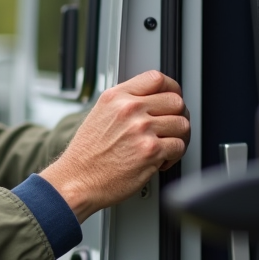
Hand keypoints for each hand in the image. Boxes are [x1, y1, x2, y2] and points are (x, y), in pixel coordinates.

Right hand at [41, 70, 189, 221]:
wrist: (77, 180)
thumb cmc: (86, 155)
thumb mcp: (99, 115)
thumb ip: (125, 104)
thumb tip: (152, 102)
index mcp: (116, 97)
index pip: (156, 79)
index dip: (172, 89)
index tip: (174, 98)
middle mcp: (129, 110)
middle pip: (175, 101)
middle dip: (178, 116)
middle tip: (172, 128)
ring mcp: (141, 129)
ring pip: (182, 124)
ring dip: (178, 137)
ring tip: (165, 147)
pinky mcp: (150, 151)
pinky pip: (179, 146)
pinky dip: (174, 156)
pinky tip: (160, 160)